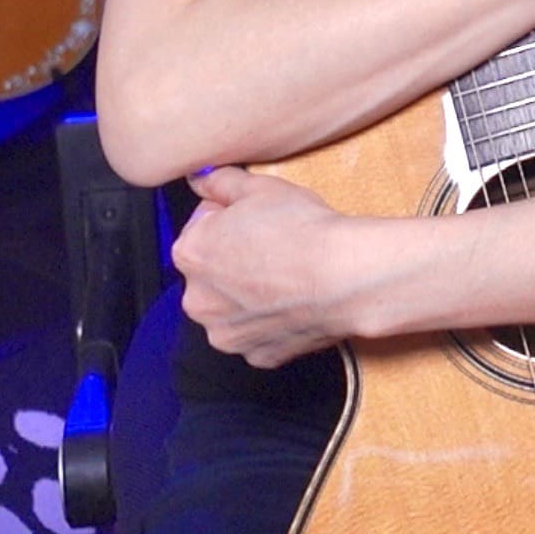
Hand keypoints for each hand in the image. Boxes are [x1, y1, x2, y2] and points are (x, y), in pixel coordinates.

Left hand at [171, 166, 348, 367]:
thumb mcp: (260, 187)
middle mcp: (198, 300)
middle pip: (212, 272)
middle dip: (234, 260)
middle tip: (273, 244)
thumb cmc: (303, 230)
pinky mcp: (257, 355)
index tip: (256, 219)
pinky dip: (271, 319)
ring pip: (233, 307)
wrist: (344, 277)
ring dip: (250, 293)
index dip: (231, 218)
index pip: (200, 227)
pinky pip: (258, 332)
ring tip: (287, 274)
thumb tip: (200, 178)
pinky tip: (295, 300)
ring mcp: (227, 334)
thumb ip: (220, 181)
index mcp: (191, 254)